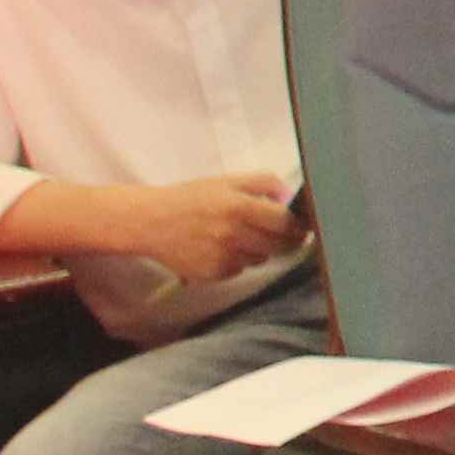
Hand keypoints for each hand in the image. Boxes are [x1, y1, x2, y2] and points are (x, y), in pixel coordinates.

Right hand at [116, 175, 303, 285]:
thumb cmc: (191, 198)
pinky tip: (222, 248)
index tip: (303, 226)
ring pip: (260, 259)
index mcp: (238, 206)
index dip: (298, 226)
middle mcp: (232, 234)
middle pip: (277, 245)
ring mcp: (221, 256)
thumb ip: (263, 183)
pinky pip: (239, 270)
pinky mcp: (211, 274)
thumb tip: (290, 195)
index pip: (284, 222)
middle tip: (285, 235)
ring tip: (242, 237)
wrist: (150, 222)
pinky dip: (237, 261)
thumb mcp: (227, 181)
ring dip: (260, 250)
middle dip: (285, 240)